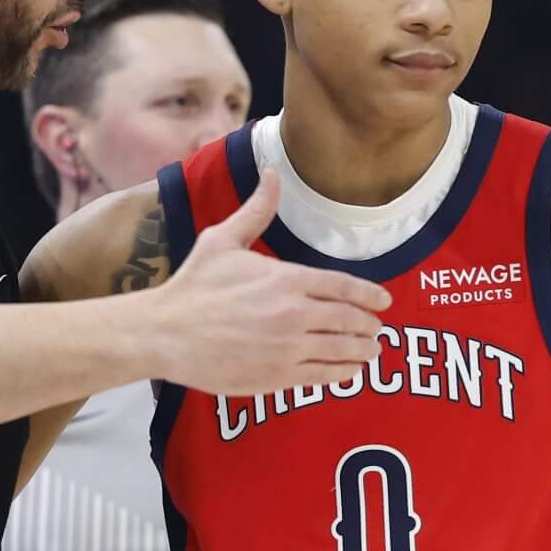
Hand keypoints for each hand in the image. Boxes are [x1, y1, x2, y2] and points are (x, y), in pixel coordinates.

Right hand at [154, 172, 388, 394]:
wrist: (165, 333)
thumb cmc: (194, 285)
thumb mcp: (223, 240)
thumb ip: (257, 210)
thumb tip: (273, 173)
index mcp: (287, 279)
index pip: (345, 287)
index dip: (370, 296)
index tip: (384, 302)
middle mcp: (294, 314)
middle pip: (350, 320)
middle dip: (370, 326)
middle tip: (378, 330)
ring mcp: (288, 348)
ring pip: (343, 350)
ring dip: (364, 351)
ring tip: (371, 351)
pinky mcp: (277, 377)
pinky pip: (324, 376)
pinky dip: (344, 373)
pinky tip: (351, 372)